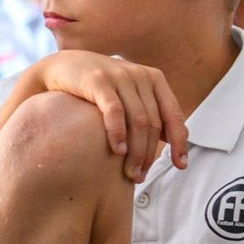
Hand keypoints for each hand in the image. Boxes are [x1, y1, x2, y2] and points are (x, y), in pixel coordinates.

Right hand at [22, 51, 188, 180]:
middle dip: (149, 154)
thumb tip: (182, 136)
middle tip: (141, 176)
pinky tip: (118, 152)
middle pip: (153, 123)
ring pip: (138, 120)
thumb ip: (153, 113)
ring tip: (131, 172)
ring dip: (136, 151)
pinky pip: (115, 111)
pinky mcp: (98, 80)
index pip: (173, 115)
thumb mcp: (130, 96)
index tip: (180, 166)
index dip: (179, 142)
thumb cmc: (100, 88)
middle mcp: (140, 75)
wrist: (61, 67)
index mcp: (154, 79)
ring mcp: (120, 76)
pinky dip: (118, 133)